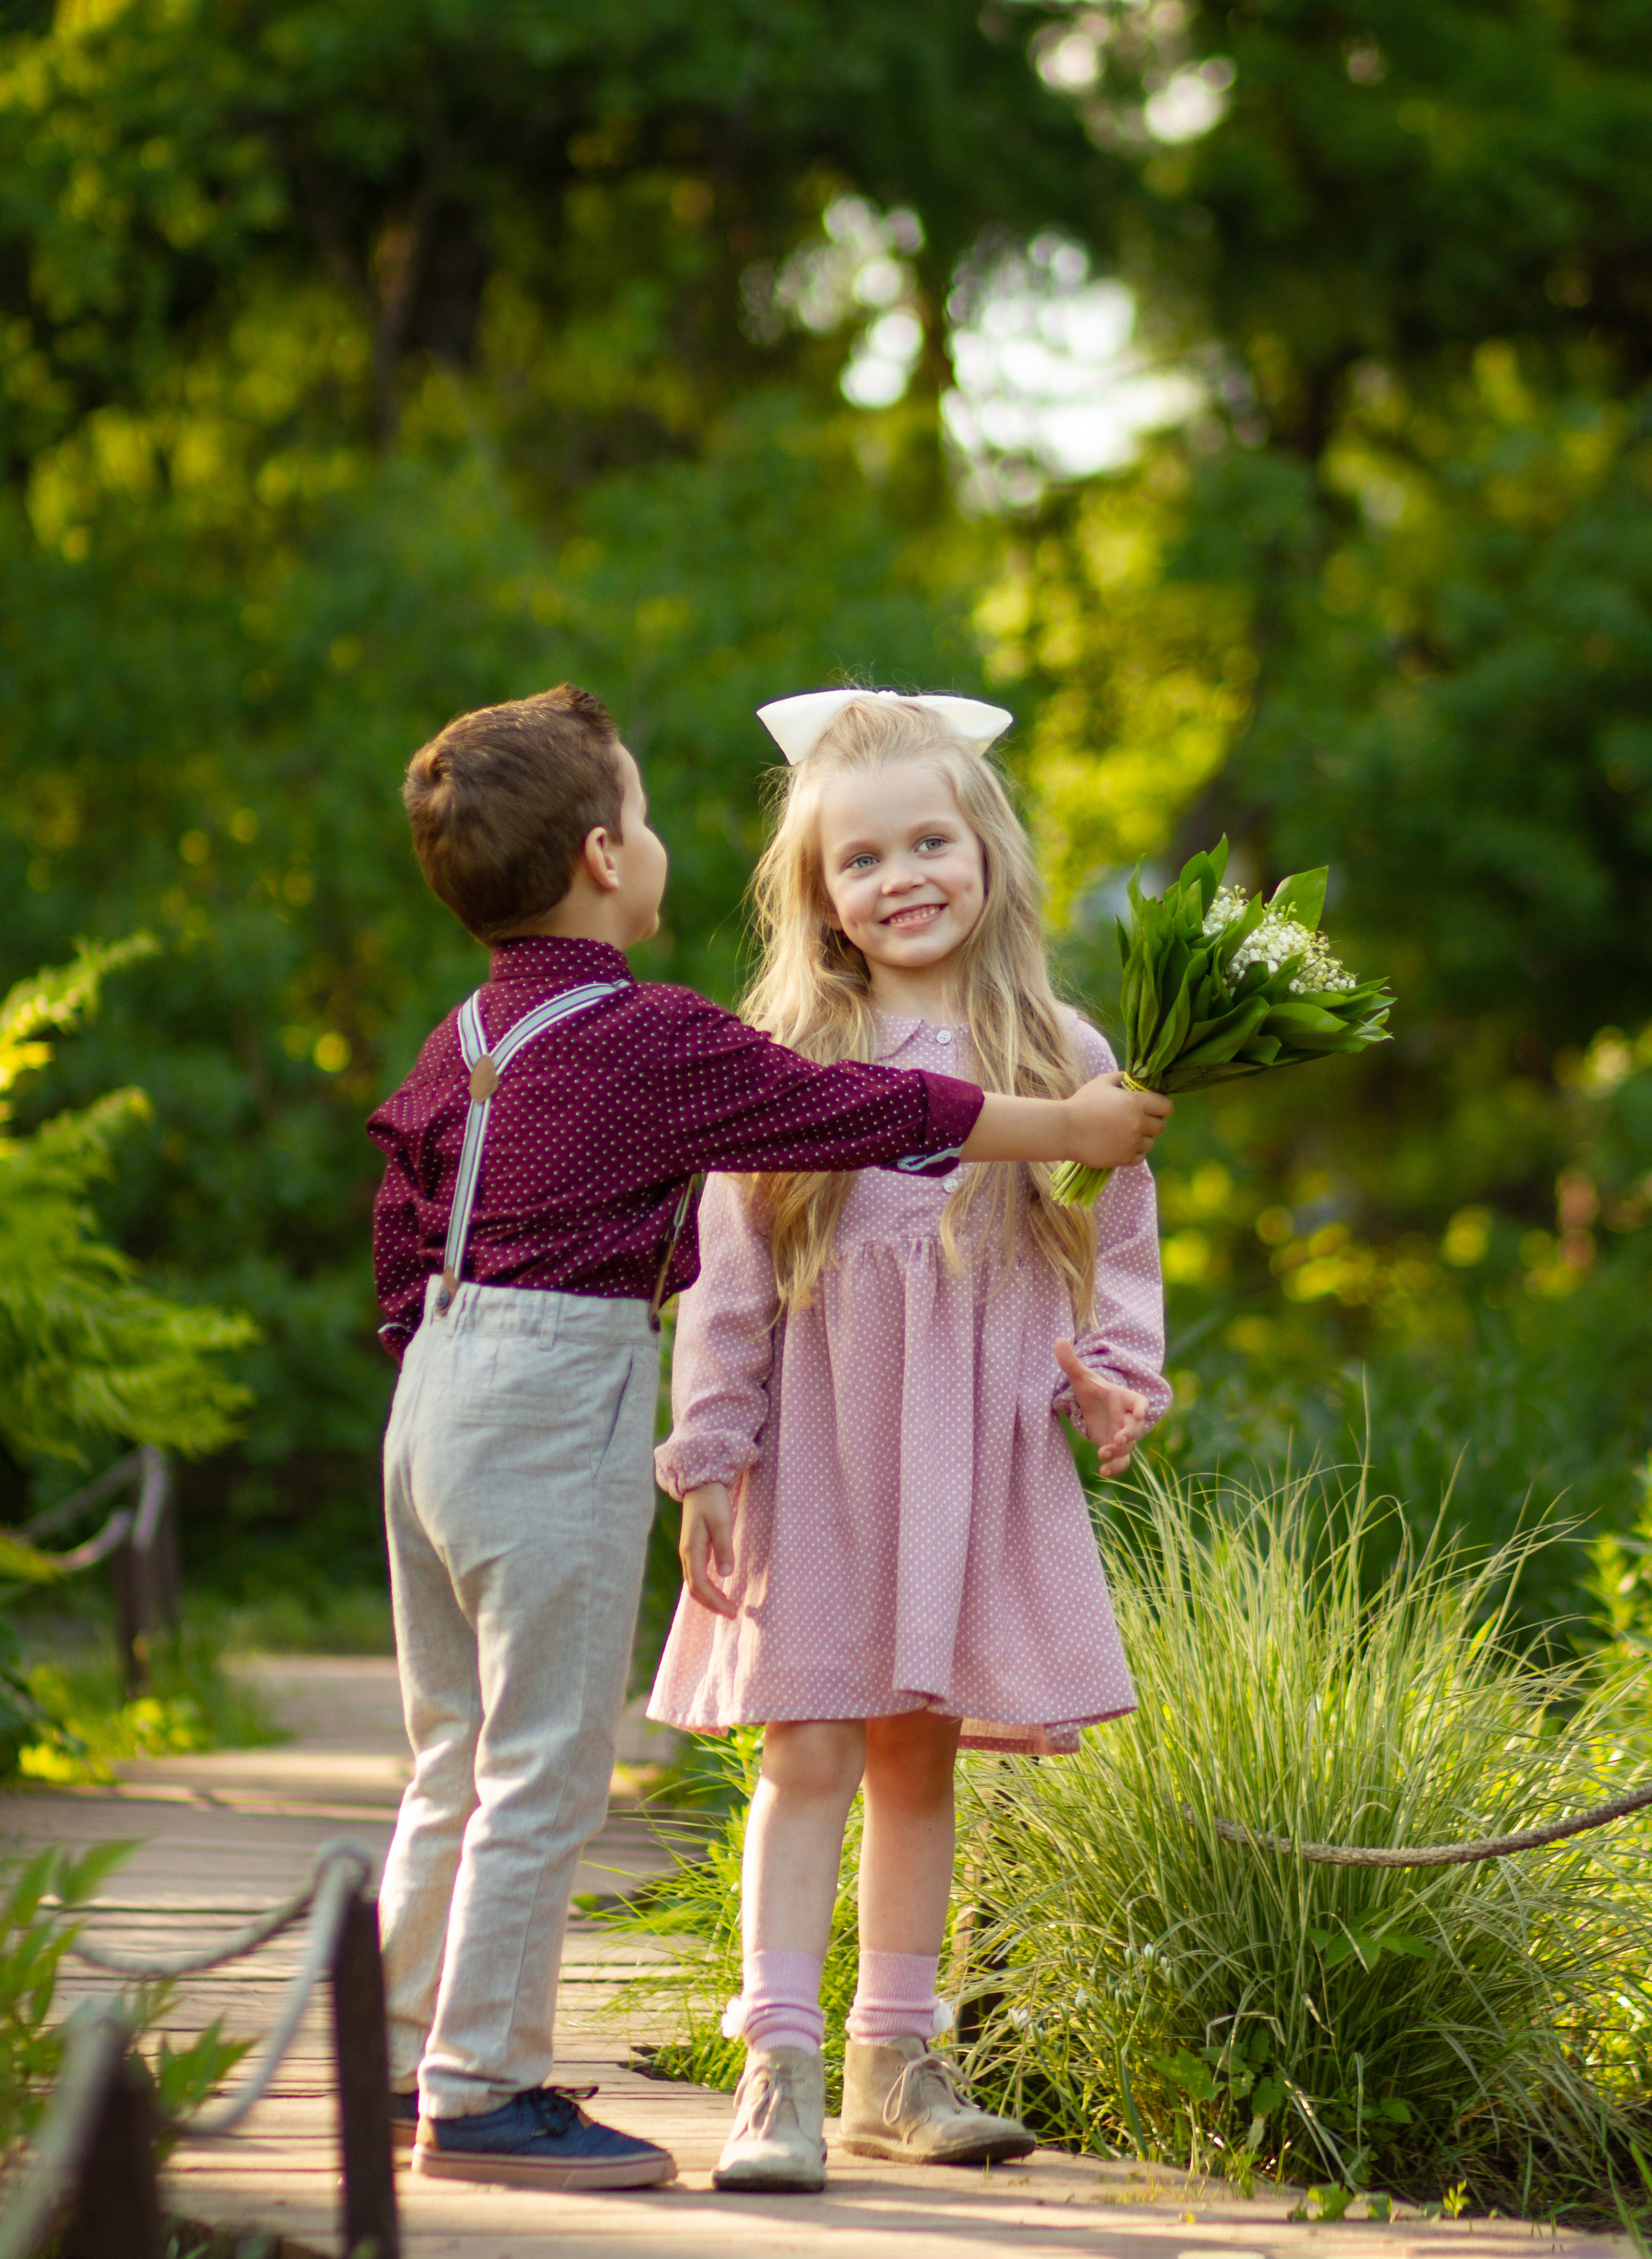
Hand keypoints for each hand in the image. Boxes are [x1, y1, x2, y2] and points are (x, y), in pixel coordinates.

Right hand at [678, 1482, 736, 1617]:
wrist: (701, 1485)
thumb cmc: (712, 1501)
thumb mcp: (721, 1522)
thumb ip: (723, 1547)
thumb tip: (726, 1574)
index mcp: (692, 1550)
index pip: (700, 1585)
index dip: (715, 1601)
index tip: (732, 1610)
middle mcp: (687, 1555)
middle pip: (695, 1589)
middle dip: (712, 1605)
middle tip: (732, 1613)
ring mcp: (689, 1553)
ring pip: (695, 1584)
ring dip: (709, 1598)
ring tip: (727, 1606)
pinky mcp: (694, 1550)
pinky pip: (697, 1576)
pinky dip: (707, 1588)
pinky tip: (719, 1590)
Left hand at [1054, 1342, 1149, 1476]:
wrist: (1091, 1405)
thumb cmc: (1091, 1389)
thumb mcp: (1080, 1377)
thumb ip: (1071, 1361)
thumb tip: (1057, 1340)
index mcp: (1123, 1398)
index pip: (1139, 1402)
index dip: (1141, 1408)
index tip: (1139, 1413)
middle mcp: (1127, 1417)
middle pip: (1136, 1427)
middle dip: (1130, 1433)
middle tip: (1118, 1438)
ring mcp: (1123, 1433)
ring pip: (1129, 1446)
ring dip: (1119, 1451)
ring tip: (1103, 1453)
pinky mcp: (1115, 1447)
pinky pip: (1122, 1460)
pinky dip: (1116, 1467)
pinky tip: (1103, 1471)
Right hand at [1063, 1074, 1171, 1170]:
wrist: (1064, 1130)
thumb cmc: (1082, 1103)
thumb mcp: (1102, 1082)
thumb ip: (1122, 1077)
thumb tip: (1134, 1078)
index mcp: (1135, 1103)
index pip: (1166, 1106)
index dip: (1162, 1106)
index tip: (1154, 1108)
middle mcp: (1138, 1124)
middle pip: (1161, 1126)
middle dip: (1152, 1122)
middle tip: (1138, 1121)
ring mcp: (1132, 1143)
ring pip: (1150, 1143)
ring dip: (1142, 1138)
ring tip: (1127, 1134)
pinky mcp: (1124, 1159)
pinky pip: (1140, 1157)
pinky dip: (1134, 1152)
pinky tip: (1122, 1145)